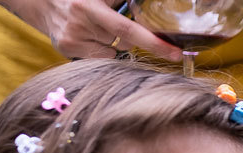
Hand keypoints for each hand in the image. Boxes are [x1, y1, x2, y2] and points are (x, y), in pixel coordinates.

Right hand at [0, 0, 181, 59]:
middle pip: (123, 43)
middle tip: (116, 24)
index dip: (153, 42)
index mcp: (90, 6)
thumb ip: (122, 2)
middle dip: (131, 39)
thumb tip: (149, 8)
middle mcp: (80, 23)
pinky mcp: (67, 50)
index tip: (175, 53)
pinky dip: (102, 49)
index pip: (127, 29)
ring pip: (113, 52)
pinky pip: (101, 58)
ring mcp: (73, 39)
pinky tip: (90, 36)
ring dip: (113, 43)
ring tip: (97, 27)